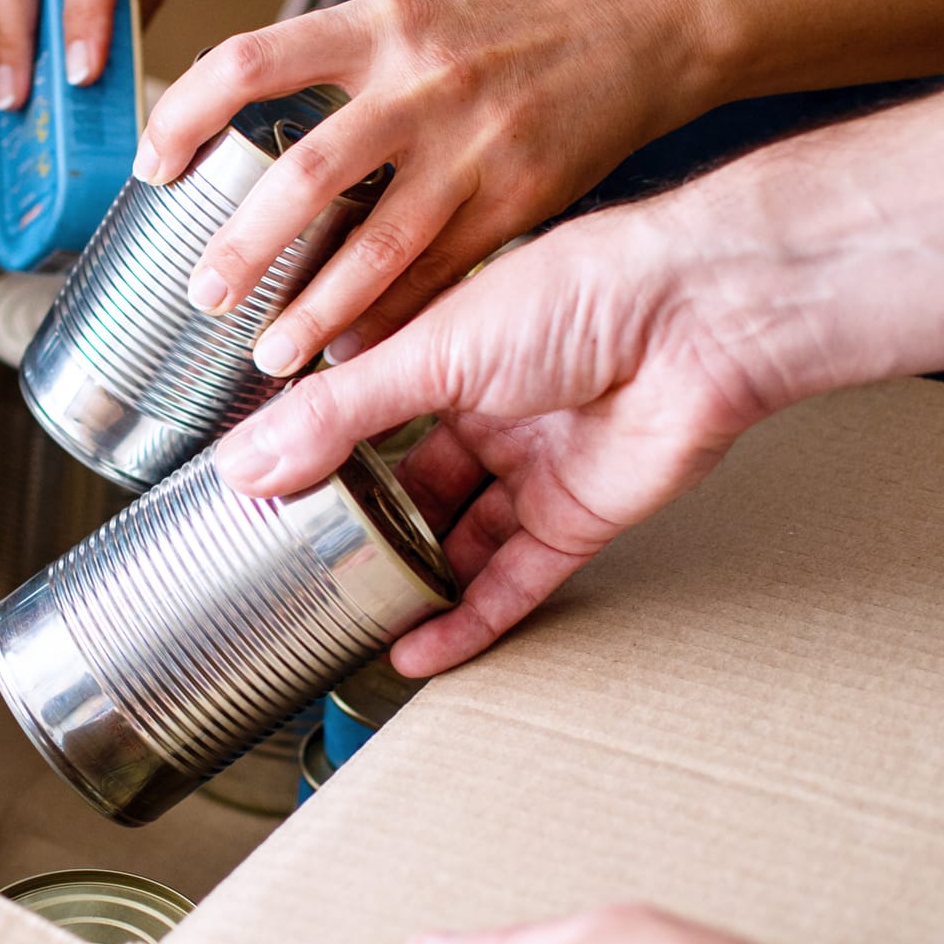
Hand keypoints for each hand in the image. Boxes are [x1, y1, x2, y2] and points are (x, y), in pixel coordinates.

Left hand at [140, 0, 715, 374]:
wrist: (636, 26)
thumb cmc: (507, 33)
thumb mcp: (412, 23)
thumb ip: (338, 77)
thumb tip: (248, 159)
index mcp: (376, 25)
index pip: (248, 62)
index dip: (185, 116)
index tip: (153, 167)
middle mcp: (419, 81)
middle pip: (306, 173)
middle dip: (244, 246)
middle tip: (203, 295)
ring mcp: (473, 144)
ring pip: (376, 244)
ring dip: (317, 310)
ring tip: (273, 355)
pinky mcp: (519, 199)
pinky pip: (440, 276)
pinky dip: (393, 321)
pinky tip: (358, 354)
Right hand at [213, 208, 800, 675]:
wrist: (696, 319)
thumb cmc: (582, 293)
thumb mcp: (430, 351)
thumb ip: (338, 416)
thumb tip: (247, 461)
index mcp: (449, 351)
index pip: (365, 411)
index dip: (317, 454)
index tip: (261, 498)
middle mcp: (491, 410)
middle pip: (410, 486)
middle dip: (361, 528)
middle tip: (300, 569)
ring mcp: (534, 468)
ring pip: (459, 542)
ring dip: (411, 582)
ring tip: (349, 622)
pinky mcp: (577, 520)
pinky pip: (513, 583)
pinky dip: (467, 621)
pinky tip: (416, 649)